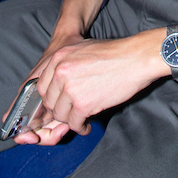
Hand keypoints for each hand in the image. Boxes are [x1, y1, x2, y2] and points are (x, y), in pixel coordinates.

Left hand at [14, 30, 163, 144]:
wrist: (135, 59)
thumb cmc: (113, 54)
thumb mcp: (81, 51)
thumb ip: (65, 66)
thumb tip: (57, 87)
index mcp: (58, 57)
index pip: (42, 86)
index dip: (51, 98)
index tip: (58, 104)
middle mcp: (60, 72)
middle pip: (49, 102)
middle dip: (60, 110)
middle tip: (72, 112)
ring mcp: (70, 88)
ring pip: (60, 115)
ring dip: (70, 119)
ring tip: (82, 118)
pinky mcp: (82, 104)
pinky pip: (73, 123)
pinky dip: (80, 127)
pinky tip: (87, 124)